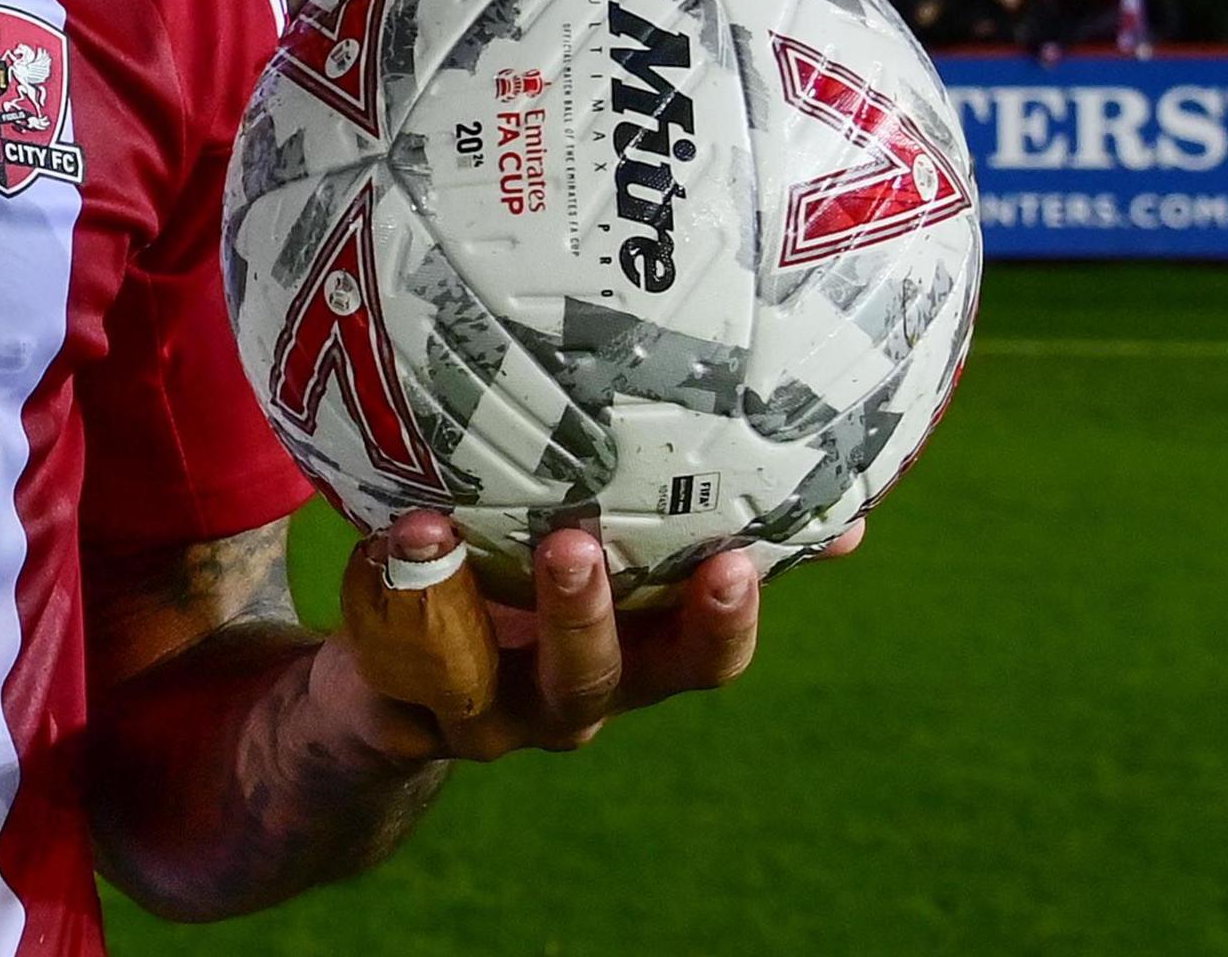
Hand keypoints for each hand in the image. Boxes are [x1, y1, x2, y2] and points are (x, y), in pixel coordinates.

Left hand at [315, 508, 864, 762]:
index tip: (737, 561)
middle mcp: (561, 701)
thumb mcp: (620, 566)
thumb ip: (698, 533)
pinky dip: (377, 592)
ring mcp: (475, 716)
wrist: (403, 694)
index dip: (718, 625)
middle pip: (587, 677)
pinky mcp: (396, 712)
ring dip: (452, 602)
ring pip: (467, 674)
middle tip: (577, 543)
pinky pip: (383, 658)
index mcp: (632, 664)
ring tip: (436, 529)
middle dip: (584, 616)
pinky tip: (378, 531)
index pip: (695, 662)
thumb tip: (849, 512)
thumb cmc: (532, 595)